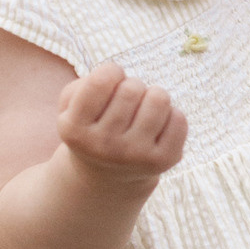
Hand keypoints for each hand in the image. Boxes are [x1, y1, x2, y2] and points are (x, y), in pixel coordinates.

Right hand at [56, 62, 187, 176]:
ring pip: (159, 98)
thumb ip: (85, 83)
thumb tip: (117, 79)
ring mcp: (134, 156)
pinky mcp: (162, 161)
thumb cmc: (92, 126)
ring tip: (143, 111)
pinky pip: (179, 119)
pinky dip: (170, 115)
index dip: (111, 72)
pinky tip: (156, 128)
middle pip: (132, 87)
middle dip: (132, 86)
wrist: (107, 176)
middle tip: (126, 103)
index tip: (109, 84)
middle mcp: (103, 146)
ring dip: (153, 96)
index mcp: (75, 129)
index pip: (101, 80)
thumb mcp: (70, 106)